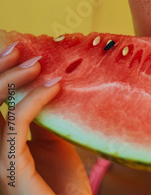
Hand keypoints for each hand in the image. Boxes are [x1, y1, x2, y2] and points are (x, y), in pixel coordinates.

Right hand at [0, 42, 91, 194]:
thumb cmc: (63, 186)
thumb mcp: (51, 146)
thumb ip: (41, 122)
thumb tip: (44, 88)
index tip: (14, 50)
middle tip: (19, 49)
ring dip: (12, 81)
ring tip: (37, 64)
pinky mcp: (9, 169)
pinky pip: (15, 126)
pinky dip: (33, 101)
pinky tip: (54, 88)